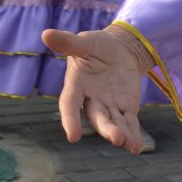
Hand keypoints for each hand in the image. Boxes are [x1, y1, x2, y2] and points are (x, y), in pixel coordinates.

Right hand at [45, 27, 150, 153]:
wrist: (118, 50)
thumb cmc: (95, 45)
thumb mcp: (84, 41)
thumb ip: (67, 42)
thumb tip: (45, 33)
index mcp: (76, 86)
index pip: (70, 105)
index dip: (70, 120)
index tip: (73, 136)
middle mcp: (91, 100)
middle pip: (97, 118)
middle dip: (107, 128)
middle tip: (116, 138)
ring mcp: (109, 106)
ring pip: (114, 123)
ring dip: (121, 134)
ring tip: (129, 144)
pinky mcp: (125, 108)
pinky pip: (129, 123)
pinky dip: (133, 135)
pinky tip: (136, 147)